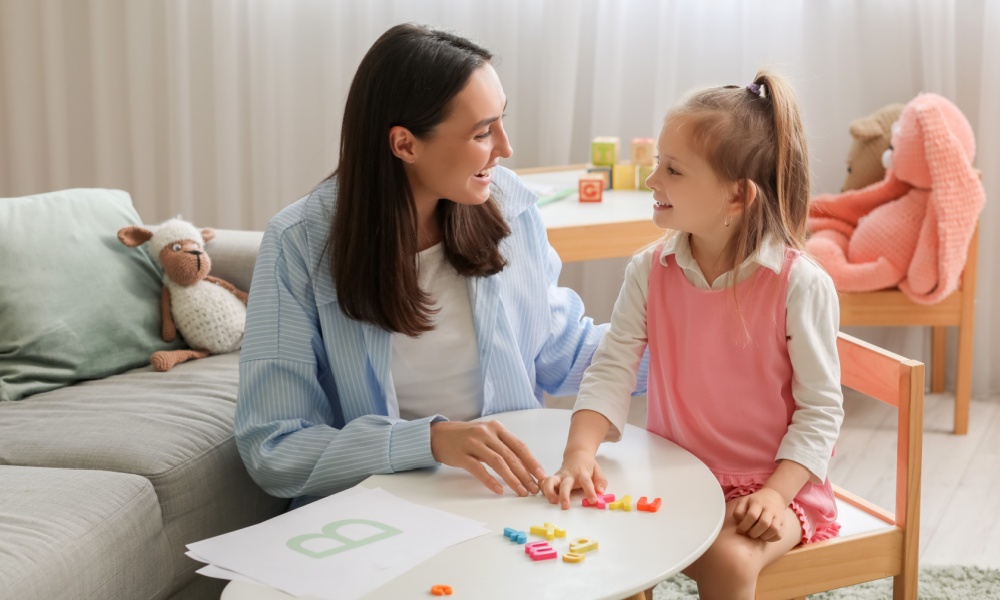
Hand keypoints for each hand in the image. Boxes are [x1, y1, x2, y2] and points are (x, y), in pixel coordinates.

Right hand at [429, 420, 544, 495]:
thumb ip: (504, 446)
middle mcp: (486, 433)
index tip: (541, 476)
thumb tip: (526, 466)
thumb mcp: (487, 436)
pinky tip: (499, 490)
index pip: (519, 446)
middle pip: (510, 455)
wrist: (439, 435)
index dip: (532, 462)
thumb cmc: (467, 438)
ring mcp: (473, 443)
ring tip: (521, 491)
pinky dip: (490, 480)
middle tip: (534, 489)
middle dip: (525, 474)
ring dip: (512, 479)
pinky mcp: (461, 454)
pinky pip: (478, 469)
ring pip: (498, 462)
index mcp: (497, 428)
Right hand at [539, 450, 606, 509]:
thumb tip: (600, 492)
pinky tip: (544, 495)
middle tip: (565, 506)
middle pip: (565, 484)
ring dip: (549, 492)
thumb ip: (601, 481)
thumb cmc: (587, 466)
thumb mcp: (598, 471)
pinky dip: (542, 489)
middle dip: (564, 495)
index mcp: (582, 473)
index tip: (593, 500)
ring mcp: (559, 476)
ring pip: (550, 481)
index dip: (589, 491)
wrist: (577, 454)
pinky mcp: (553, 479)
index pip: (586, 481)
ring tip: (553, 501)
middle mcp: (569, 475)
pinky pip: (544, 483)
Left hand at [732, 487, 787, 541]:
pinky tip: (765, 536)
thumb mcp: (744, 501)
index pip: (752, 515)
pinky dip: (771, 539)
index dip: (744, 525)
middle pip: (764, 523)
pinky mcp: (783, 523)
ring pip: (774, 529)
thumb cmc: (755, 501)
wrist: (774, 496)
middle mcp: (770, 509)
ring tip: (757, 535)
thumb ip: (738, 512)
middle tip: (749, 533)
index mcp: (758, 502)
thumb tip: (739, 524)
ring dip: (763, 536)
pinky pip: (780, 535)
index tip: (739, 530)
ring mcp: (778, 516)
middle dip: (754, 532)